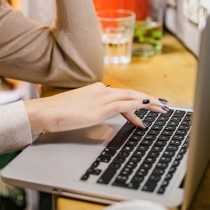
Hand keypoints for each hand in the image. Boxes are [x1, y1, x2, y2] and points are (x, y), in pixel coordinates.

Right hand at [24, 82, 168, 134]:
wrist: (46, 112)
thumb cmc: (58, 114)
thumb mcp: (79, 111)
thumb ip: (92, 111)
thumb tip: (102, 119)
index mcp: (96, 90)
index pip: (121, 95)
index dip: (136, 101)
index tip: (147, 107)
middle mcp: (101, 91)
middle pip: (131, 93)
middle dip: (148, 100)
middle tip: (163, 106)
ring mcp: (101, 98)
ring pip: (131, 97)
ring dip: (148, 102)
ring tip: (162, 109)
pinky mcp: (100, 108)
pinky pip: (124, 104)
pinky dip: (138, 105)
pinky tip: (146, 108)